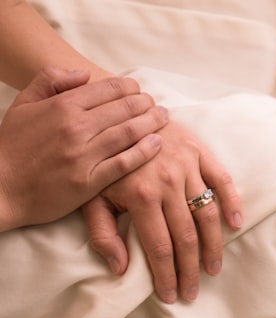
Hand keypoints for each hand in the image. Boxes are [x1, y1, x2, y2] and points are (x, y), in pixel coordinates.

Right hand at [0, 66, 167, 230]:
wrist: (0, 187)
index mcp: (62, 106)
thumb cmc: (12, 146)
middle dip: (145, 104)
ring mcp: (84, 155)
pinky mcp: (90, 181)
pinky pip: (125, 163)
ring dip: (151, 123)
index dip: (129, 88)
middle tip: (157, 104)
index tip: (139, 90)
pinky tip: (157, 144)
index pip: (108, 90)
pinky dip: (144, 152)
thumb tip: (84, 74)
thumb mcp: (24, 103)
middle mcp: (76, 128)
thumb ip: (51, 81)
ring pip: (128, 133)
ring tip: (163, 118)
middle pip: (124, 110)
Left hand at [84, 120, 242, 302]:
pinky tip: (235, 225)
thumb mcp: (90, 195)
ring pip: (207, 214)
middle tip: (193, 292)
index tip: (172, 296)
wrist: (114, 111)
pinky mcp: (200, 151)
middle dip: (190, 270)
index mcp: (141, 195)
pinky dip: (231, 203)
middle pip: (186, 236)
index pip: (160, 246)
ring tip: (213, 268)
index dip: (167, 275)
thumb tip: (119, 268)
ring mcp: (187, 166)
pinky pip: (222, 180)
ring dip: (213, 246)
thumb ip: (102, 232)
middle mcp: (167, 182)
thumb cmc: (101, 158)